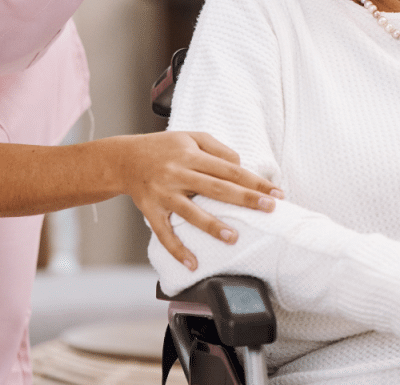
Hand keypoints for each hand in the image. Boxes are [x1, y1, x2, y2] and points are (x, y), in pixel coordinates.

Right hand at [119, 131, 281, 268]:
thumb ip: (218, 148)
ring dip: (212, 226)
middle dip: (245, 199)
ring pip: (191, 212)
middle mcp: (178, 173)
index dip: (254, 181)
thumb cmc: (162, 148)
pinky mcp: (151, 211)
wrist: (123, 159)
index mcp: (190, 154)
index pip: (229, 169)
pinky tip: (193, 264)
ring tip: (233, 237)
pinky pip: (165, 234)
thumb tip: (239, 166)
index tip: (276, 192)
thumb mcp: (190, 136)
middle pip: (216, 188)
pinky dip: (178, 250)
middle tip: (269, 209)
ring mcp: (164, 194)